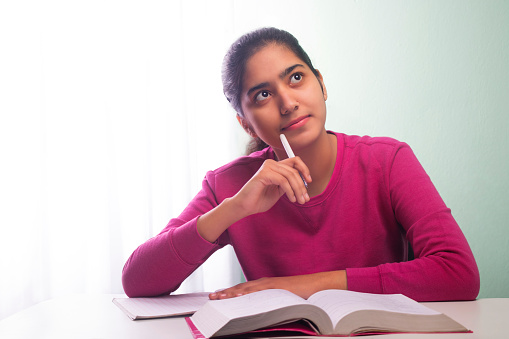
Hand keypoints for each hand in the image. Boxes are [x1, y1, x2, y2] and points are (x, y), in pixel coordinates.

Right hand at [197, 157, 310, 242]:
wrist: (245, 207)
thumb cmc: (259, 200)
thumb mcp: (278, 191)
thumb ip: (288, 184)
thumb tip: (304, 183)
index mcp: (274, 166)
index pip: (294, 161)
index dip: (304, 169)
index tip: (309, 181)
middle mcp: (271, 163)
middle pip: (294, 169)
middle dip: (302, 185)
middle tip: (306, 199)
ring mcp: (267, 167)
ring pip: (290, 175)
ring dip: (298, 190)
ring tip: (300, 201)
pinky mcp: (264, 174)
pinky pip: (283, 181)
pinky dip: (290, 191)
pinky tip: (291, 199)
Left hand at [209, 271, 346, 299]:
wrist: (317, 285)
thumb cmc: (301, 294)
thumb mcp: (282, 300)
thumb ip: (271, 303)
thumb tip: (261, 313)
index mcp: (265, 286)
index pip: (243, 289)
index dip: (229, 293)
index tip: (217, 297)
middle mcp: (265, 283)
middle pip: (241, 288)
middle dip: (225, 293)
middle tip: (211, 298)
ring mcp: (270, 284)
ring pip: (246, 289)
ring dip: (231, 293)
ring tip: (218, 298)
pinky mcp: (276, 287)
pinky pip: (259, 291)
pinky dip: (246, 293)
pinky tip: (237, 296)